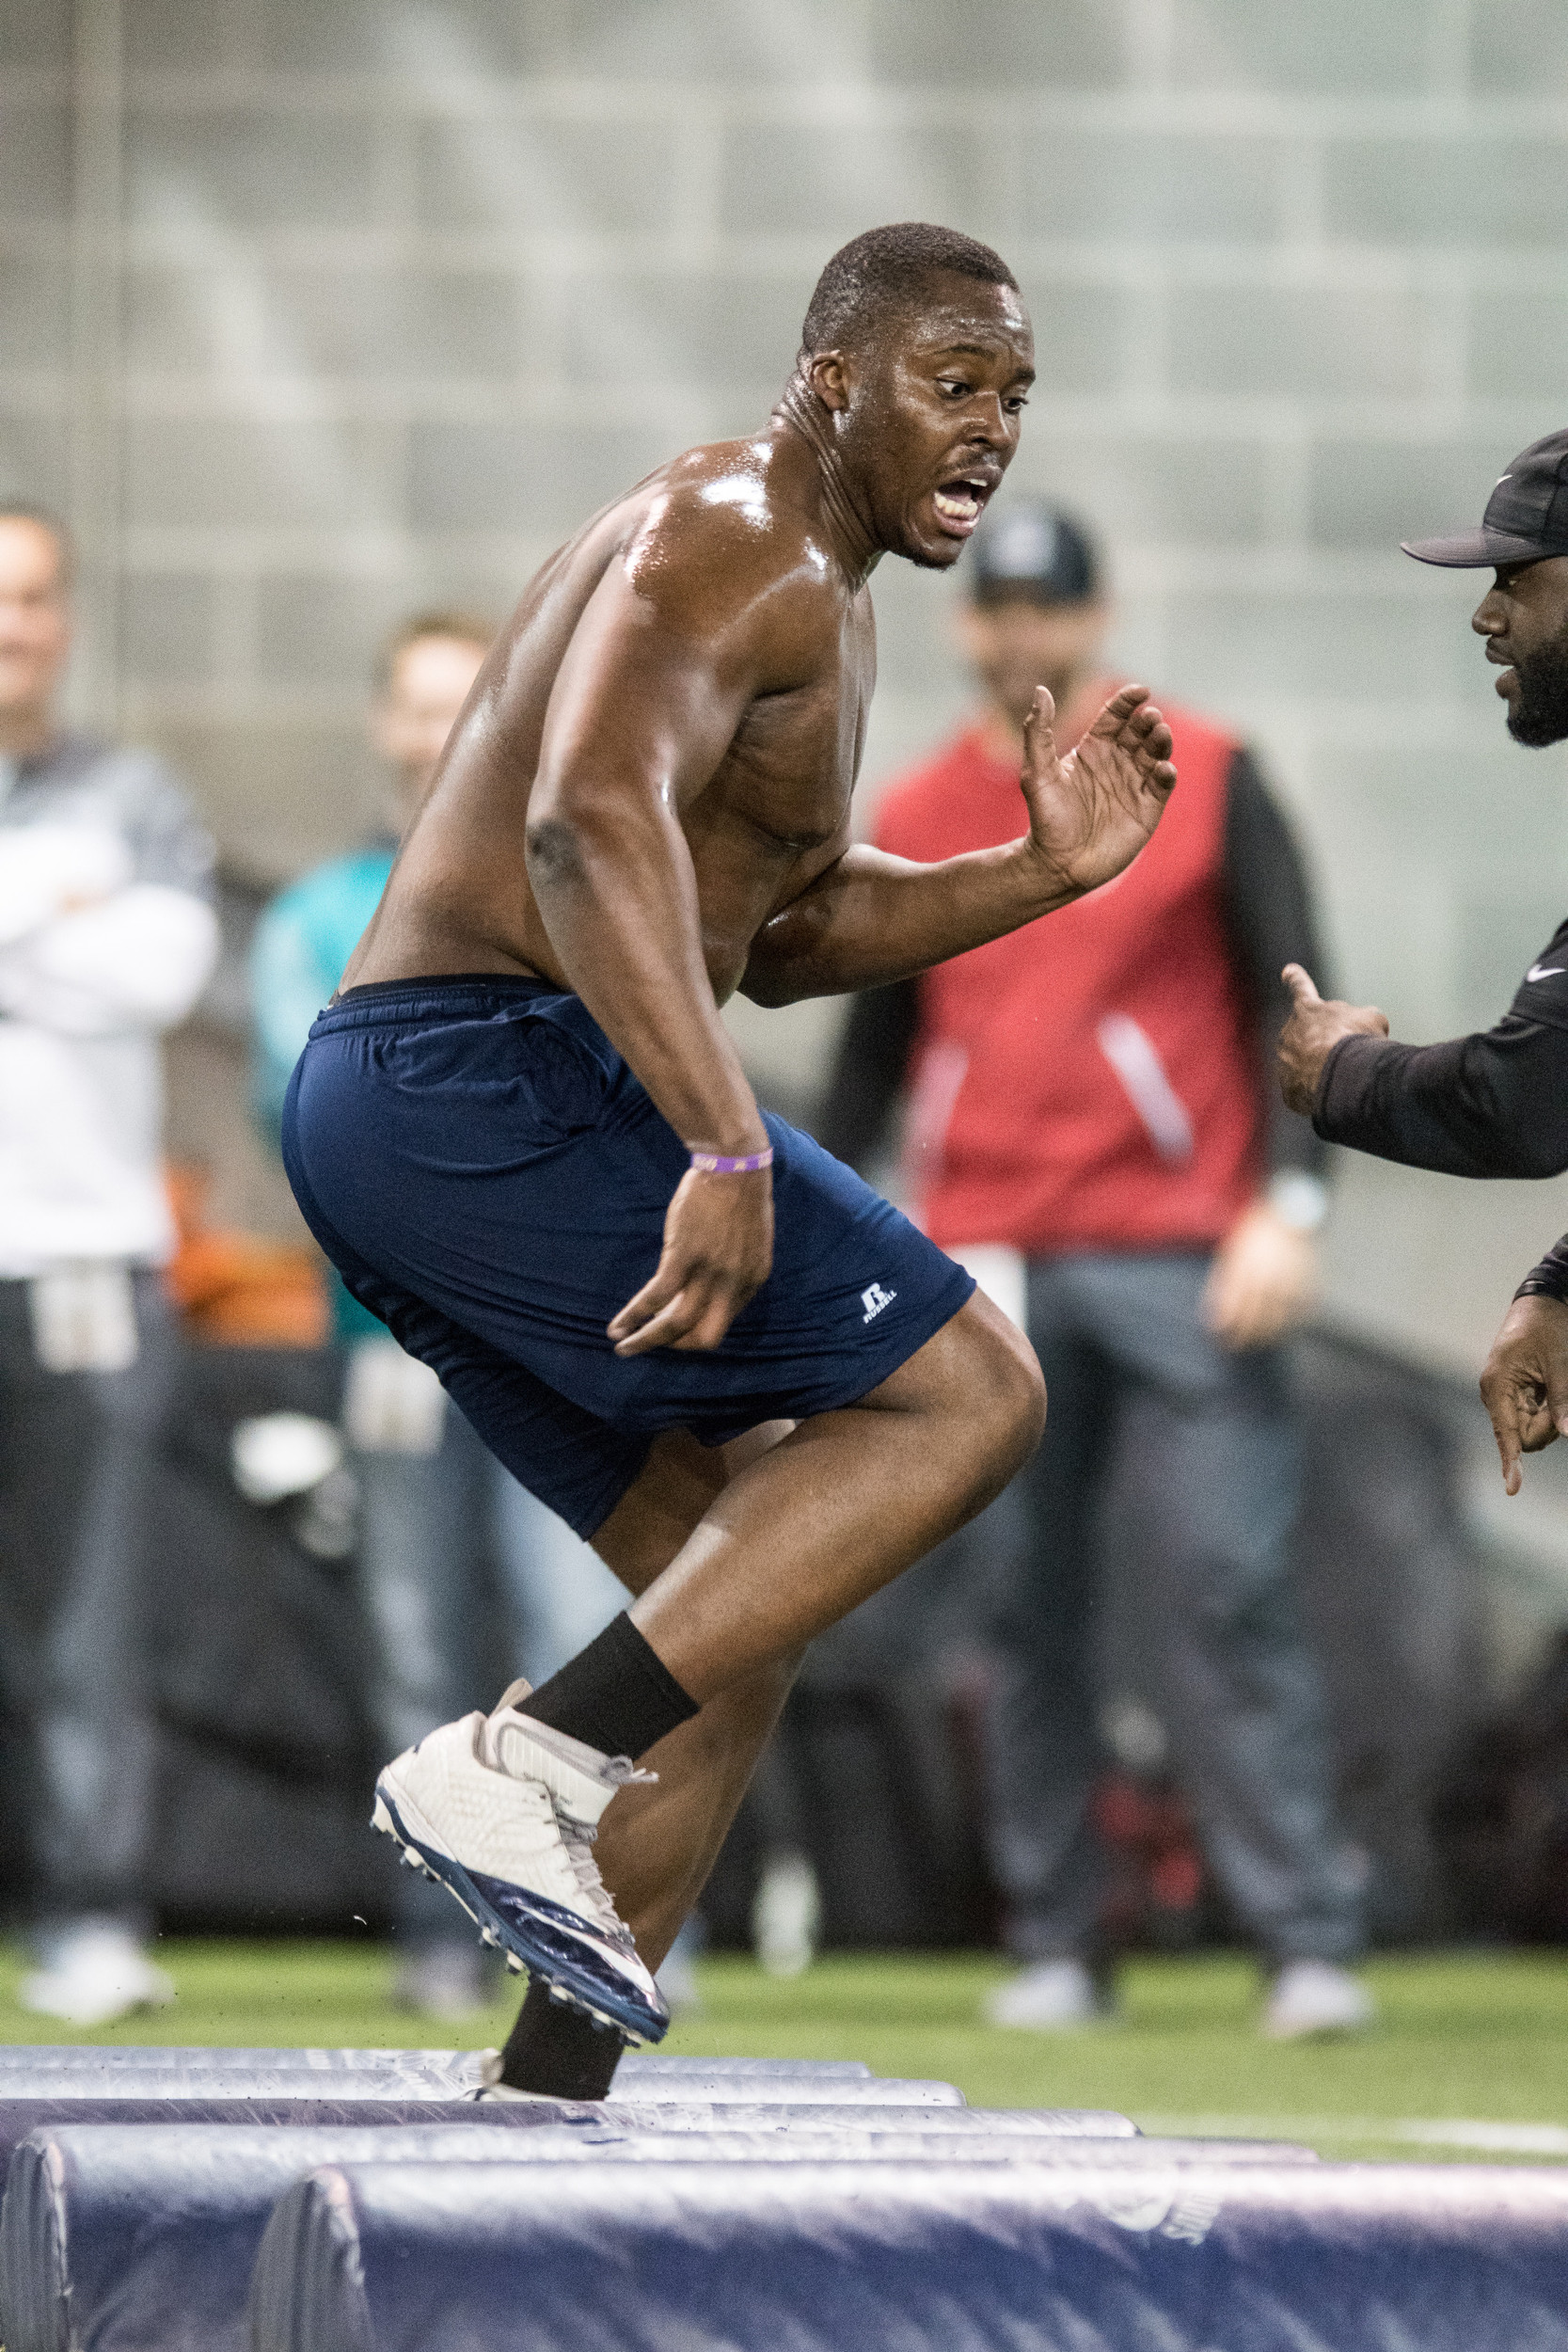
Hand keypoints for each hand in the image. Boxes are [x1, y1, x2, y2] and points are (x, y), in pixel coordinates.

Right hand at [607, 1164, 773, 1355]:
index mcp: (752, 1281)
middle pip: (704, 1338)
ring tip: (625, 1347)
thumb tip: (709, 1287)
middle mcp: (733, 1284)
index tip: (676, 1325)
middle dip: (676, 1347)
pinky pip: (655, 1297)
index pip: (722, 1324)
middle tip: (653, 1342)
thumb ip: (733, 1268)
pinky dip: (634, 1316)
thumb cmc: (740, 1195)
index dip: (696, 1330)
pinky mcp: (683, 1256)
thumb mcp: (747, 1241)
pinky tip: (618, 1325)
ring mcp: (709, 1272)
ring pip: (675, 1325)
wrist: (735, 1165)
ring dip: (648, 1341)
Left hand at [1018, 684, 1175, 900]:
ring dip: (1162, 741)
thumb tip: (1041, 691)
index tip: (1140, 691)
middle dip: (1149, 720)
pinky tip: (1163, 769)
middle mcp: (1117, 761)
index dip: (1128, 701)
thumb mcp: (1037, 772)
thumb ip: (1038, 732)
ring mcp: (1134, 783)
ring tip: (1161, 734)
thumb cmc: (1045, 817)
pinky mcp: (1148, 808)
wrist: (1058, 863)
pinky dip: (1166, 774)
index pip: (1116, 716)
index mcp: (1094, 748)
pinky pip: (1162, 785)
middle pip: (1140, 731)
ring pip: (1156, 753)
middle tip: (1151, 717)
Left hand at [1202, 1201, 1318, 1350]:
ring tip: (1261, 1342)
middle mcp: (1269, 1280)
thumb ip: (1224, 1281)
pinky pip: (1301, 1311)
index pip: (1235, 1310)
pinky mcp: (1309, 1282)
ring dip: (1269, 1335)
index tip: (1222, 1338)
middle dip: (1246, 1337)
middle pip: (1256, 1319)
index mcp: (1247, 1271)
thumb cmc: (1255, 1231)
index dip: (1228, 1328)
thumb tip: (1215, 1312)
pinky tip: (1285, 1329)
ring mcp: (1291, 1283)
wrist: (1291, 1211)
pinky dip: (1293, 1323)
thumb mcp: (1232, 1252)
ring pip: (1280, 1320)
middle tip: (1239, 1346)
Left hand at [1278, 965, 1389, 1115]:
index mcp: (1307, 1009)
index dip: (1297, 979)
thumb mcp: (1371, 1018)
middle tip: (1347, 1053)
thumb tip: (1362, 1027)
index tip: (1288, 971)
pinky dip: (1321, 1091)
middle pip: (1308, 1036)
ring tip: (1344, 1075)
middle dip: (1325, 1043)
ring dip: (1322, 1068)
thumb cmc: (1358, 1041)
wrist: (1343, 1077)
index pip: (1301, 988)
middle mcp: (1288, 1033)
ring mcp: (1284, 1063)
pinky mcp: (1288, 1090)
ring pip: (1306, 1064)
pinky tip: (1336, 1091)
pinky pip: (1306, 1090)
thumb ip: (1362, 1017)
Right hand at [1479, 1294, 1567, 1493]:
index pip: (1506, 1433)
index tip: (1512, 1489)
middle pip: (1522, 1435)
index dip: (1510, 1462)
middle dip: (1547, 1427)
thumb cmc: (1548, 1328)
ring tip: (1555, 1383)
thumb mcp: (1560, 1363)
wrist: (1541, 1302)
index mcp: (1498, 1385)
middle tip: (1560, 1396)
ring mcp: (1504, 1395)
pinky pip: (1532, 1416)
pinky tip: (1551, 1385)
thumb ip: (1562, 1400)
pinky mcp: (1515, 1394)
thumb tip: (1567, 1434)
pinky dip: (1547, 1410)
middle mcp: (1496, 1394)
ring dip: (1549, 1417)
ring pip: (1529, 1428)